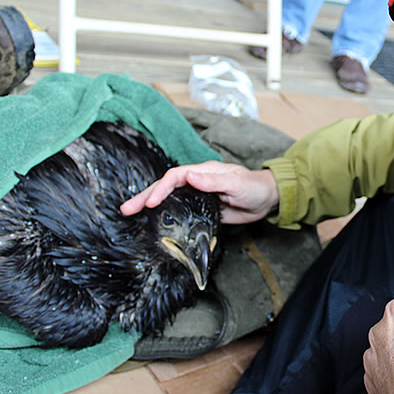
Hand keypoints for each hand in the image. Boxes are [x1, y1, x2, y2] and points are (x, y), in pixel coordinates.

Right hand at [119, 161, 278, 223]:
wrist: (267, 199)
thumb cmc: (254, 187)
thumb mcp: (236, 184)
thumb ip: (213, 181)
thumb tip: (189, 176)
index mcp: (203, 172)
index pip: (175, 177)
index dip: (161, 189)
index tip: (151, 203)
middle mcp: (196, 181)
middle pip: (165, 186)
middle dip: (145, 196)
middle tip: (126, 209)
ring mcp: (197, 195)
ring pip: (168, 198)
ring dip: (149, 204)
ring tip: (130, 213)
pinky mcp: (200, 209)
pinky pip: (177, 210)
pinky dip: (163, 214)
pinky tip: (151, 221)